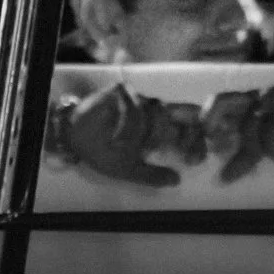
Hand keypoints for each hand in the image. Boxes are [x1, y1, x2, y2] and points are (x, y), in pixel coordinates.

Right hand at [53, 86, 206, 188]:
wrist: (75, 140)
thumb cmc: (105, 151)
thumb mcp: (130, 169)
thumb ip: (152, 175)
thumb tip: (177, 181)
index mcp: (156, 126)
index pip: (182, 124)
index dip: (195, 136)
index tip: (198, 159)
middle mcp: (150, 110)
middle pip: (174, 113)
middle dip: (182, 134)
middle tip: (178, 155)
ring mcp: (136, 98)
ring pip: (154, 110)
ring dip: (146, 133)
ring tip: (133, 149)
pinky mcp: (119, 92)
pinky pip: (131, 107)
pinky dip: (126, 126)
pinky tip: (117, 140)